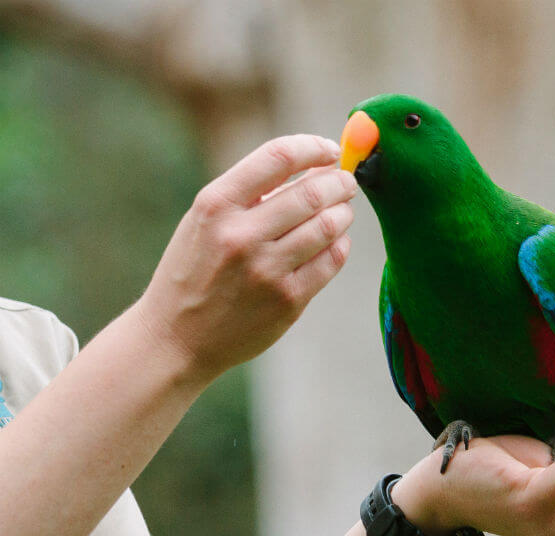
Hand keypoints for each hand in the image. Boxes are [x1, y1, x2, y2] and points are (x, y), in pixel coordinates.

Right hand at [133, 134, 356, 381]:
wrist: (176, 337)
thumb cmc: (195, 270)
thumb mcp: (204, 221)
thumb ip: (251, 193)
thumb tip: (313, 166)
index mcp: (215, 205)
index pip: (278, 157)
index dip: (313, 147)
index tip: (330, 150)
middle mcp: (240, 235)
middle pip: (312, 192)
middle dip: (339, 182)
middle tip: (347, 182)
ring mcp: (266, 270)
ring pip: (329, 226)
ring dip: (343, 213)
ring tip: (342, 211)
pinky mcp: (288, 300)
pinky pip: (331, 261)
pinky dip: (340, 245)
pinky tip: (336, 241)